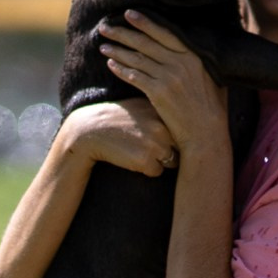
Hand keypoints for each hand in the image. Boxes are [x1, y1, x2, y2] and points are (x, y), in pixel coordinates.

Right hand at [61, 99, 177, 176]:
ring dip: (160, 160)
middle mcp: (162, 126)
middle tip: (147, 144)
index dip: (175, 135)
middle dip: (171, 150)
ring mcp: (154, 143)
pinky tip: (131, 157)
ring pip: (172, 161)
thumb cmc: (118, 119)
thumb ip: (163, 110)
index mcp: (163, 111)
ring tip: (138, 149)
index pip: (183, 129)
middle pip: (181, 147)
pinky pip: (157, 171)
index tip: (160, 135)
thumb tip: (187, 119)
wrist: (89, 131)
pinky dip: (147, 169)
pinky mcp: (145, 160)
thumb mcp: (141, 106)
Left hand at [100, 12, 228, 157]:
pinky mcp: (158, 92)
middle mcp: (181, 63)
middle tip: (106, 27)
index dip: (145, 22)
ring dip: (117, 50)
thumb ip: (198, 61)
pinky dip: (121, 69)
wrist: (206, 133)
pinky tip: (110, 64)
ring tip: (104, 45)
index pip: (164, 33)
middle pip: (145, 43)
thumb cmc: (211, 107)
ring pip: (137, 59)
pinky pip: (134, 76)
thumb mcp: (213, 78)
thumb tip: (191, 46)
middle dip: (123, 33)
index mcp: (194, 56)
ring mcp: (169, 77)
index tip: (129, 14)